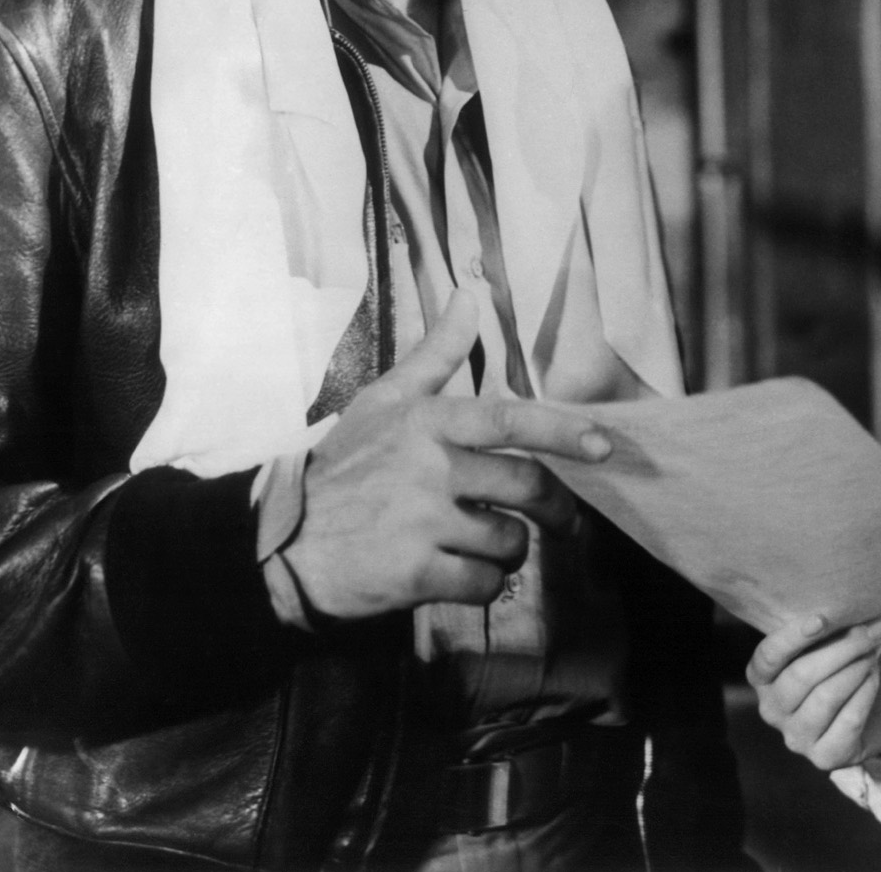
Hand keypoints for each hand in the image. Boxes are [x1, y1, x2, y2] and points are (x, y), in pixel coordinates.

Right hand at [285, 289, 610, 620]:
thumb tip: (470, 293)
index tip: (603, 446)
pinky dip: (485, 587)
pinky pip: (485, 585)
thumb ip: (435, 353)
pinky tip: (460, 577)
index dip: (563, 431)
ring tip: (483, 547)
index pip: (510, 420)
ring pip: (510, 541)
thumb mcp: (383, 401)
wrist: (277, 543)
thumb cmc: (342, 468)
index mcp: (427, 422)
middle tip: (562, 520)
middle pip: (527, 487)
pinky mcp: (415, 575)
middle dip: (556, 509)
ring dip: (511, 551)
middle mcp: (429, 468)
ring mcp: (422, 523)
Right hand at [747, 615, 880, 770]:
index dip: (793, 636)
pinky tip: (875, 676)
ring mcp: (796, 738)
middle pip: (802, 675)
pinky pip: (849, 719)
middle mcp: (771, 710)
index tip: (822, 618)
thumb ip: (827, 631)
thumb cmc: (837, 670)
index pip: (769, 656)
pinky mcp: (824, 757)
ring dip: (857, 668)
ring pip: (826, 696)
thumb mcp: (823, 647)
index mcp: (762, 678)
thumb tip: (855, 609)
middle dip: (842, 648)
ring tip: (875, 650)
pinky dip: (866, 692)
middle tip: (871, 629)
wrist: (865, 717)